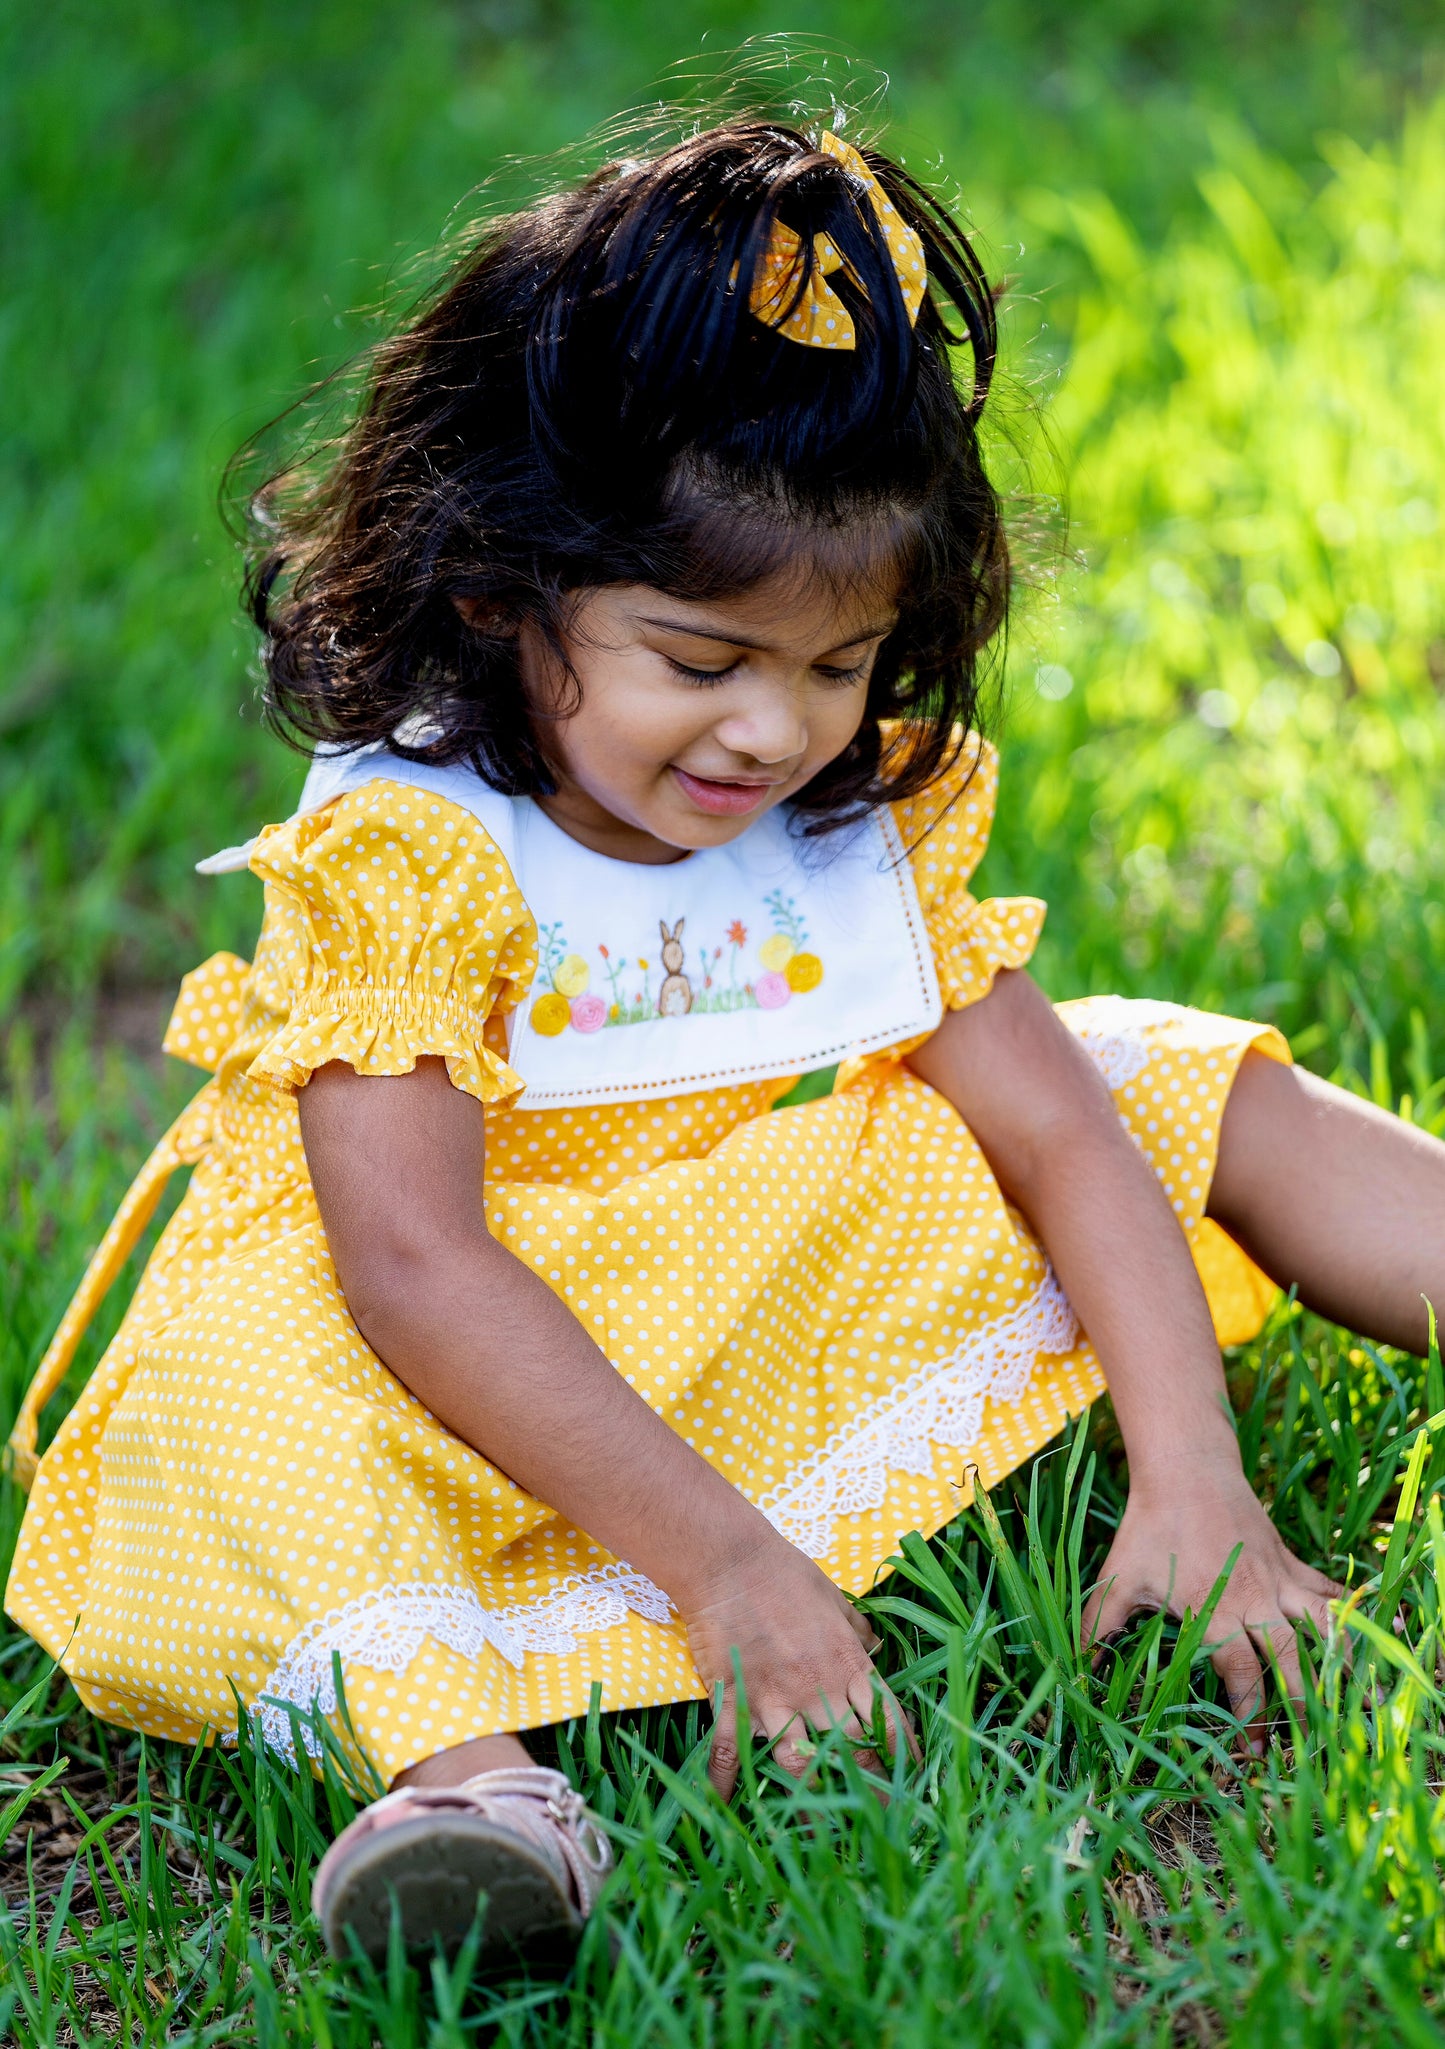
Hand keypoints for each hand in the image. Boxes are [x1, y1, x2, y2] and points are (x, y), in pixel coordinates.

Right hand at [681, 1538, 916, 1797]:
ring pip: (800, 1763)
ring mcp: (774, 1698)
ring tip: (821, 1826)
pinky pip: (730, 1752)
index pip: (888, 1720)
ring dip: (811, 1795)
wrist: (731, 1562)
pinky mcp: (734, 1701)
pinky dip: (725, 1782)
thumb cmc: (787, 1574)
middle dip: (872, 1786)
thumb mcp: (836, 1599)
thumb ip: (857, 1631)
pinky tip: (724, 1807)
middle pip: (853, 1751)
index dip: (906, 1755)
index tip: (916, 1779)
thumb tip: (876, 1647)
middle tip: (883, 1818)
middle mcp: (817, 1688)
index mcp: (848, 1664)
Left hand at [1082, 1454, 1345, 1750]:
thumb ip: (1096, 1627)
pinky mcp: (1292, 1562)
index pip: (1242, 1678)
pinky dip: (1355, 1613)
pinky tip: (1383, 1631)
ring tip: (1364, 1702)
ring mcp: (1281, 1581)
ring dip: (1345, 1665)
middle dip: (1305, 1708)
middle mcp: (1258, 1602)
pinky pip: (1332, 1592)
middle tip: (1311, 1747)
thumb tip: (1073, 1671)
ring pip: (1326, 1629)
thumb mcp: (1117, 1578)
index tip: (1250, 1753)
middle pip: (1294, 1664)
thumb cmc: (1150, 1526)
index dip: (1248, 1719)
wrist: (1186, 1467)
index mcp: (1218, 1613)